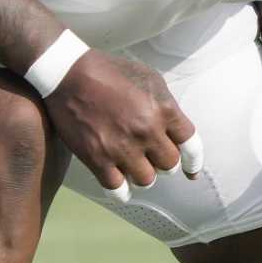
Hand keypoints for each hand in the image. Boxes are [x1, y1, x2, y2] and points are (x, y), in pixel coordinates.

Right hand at [41, 50, 200, 199]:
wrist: (68, 73)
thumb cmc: (109, 72)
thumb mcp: (149, 78)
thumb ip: (167, 105)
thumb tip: (176, 131)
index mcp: (163, 109)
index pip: (191, 145)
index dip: (193, 161)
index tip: (191, 171)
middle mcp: (146, 131)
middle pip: (169, 165)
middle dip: (162, 161)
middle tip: (151, 156)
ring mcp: (122, 147)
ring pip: (146, 180)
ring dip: (142, 174)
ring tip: (133, 165)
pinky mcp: (97, 158)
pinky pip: (118, 189)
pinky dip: (121, 191)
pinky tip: (120, 184)